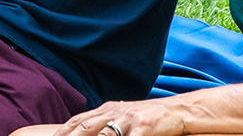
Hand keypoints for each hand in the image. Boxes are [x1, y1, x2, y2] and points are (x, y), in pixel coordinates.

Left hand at [54, 100, 184, 135]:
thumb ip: (104, 122)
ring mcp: (129, 120)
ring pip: (104, 135)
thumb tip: (83, 129)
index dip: (64, 131)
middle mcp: (115, 112)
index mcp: (107, 109)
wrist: (178, 110)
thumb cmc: (148, 116)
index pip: (79, 119)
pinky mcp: (144, 128)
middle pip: (86, 126)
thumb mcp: (122, 115)